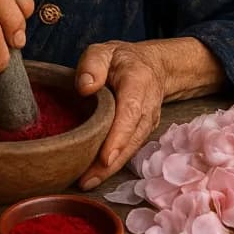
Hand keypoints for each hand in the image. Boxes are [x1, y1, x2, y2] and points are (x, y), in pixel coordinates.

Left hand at [74, 41, 167, 190]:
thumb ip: (92, 65)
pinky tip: (94, 175)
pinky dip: (113, 165)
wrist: (149, 66)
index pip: (130, 113)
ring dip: (110, 169)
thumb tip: (84, 88)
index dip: (118, 137)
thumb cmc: (120, 60)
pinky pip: (129, 150)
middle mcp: (147, 106)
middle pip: (131, 139)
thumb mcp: (103, 52)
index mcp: (137, 83)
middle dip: (110, 163)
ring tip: (85, 182)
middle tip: (86, 180)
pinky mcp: (142, 132)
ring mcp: (148, 122)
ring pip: (131, 149)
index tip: (105, 158)